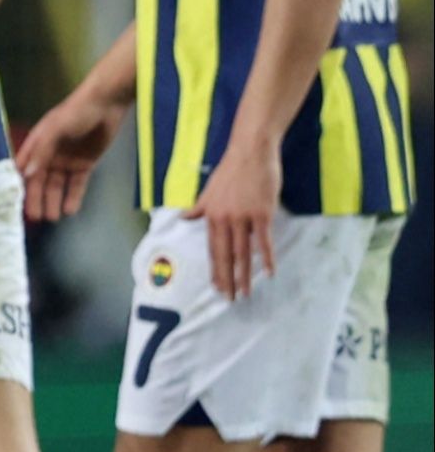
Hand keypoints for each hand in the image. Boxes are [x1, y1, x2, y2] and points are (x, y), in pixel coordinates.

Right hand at [16, 91, 124, 222]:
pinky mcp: (84, 165)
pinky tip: (70, 211)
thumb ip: (41, 150)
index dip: (18, 185)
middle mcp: (48, 155)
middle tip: (35, 218)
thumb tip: (25, 173)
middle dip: (36, 198)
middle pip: (39, 181)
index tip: (13, 202)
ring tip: (52, 218)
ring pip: (56, 186)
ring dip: (53, 201)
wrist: (106, 105)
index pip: (23, 169)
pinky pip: (76, 185)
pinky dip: (73, 197)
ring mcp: (66, 161)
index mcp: (37, 145)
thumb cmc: (75, 112)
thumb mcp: (55, 128)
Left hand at [186, 143, 279, 299]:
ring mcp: (243, 217)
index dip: (214, 269)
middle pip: (225, 255)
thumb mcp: (209, 191)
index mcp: (210, 215)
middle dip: (227, 279)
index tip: (216, 286)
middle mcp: (224, 219)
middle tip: (229, 299)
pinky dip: (267, 258)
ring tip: (246, 292)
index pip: (211, 249)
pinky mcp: (262, 214)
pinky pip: (264, 241)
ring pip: (243, 252)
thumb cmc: (231, 171)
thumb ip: (198, 208)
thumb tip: (182, 218)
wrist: (250, 152)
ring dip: (245, 275)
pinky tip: (269, 272)